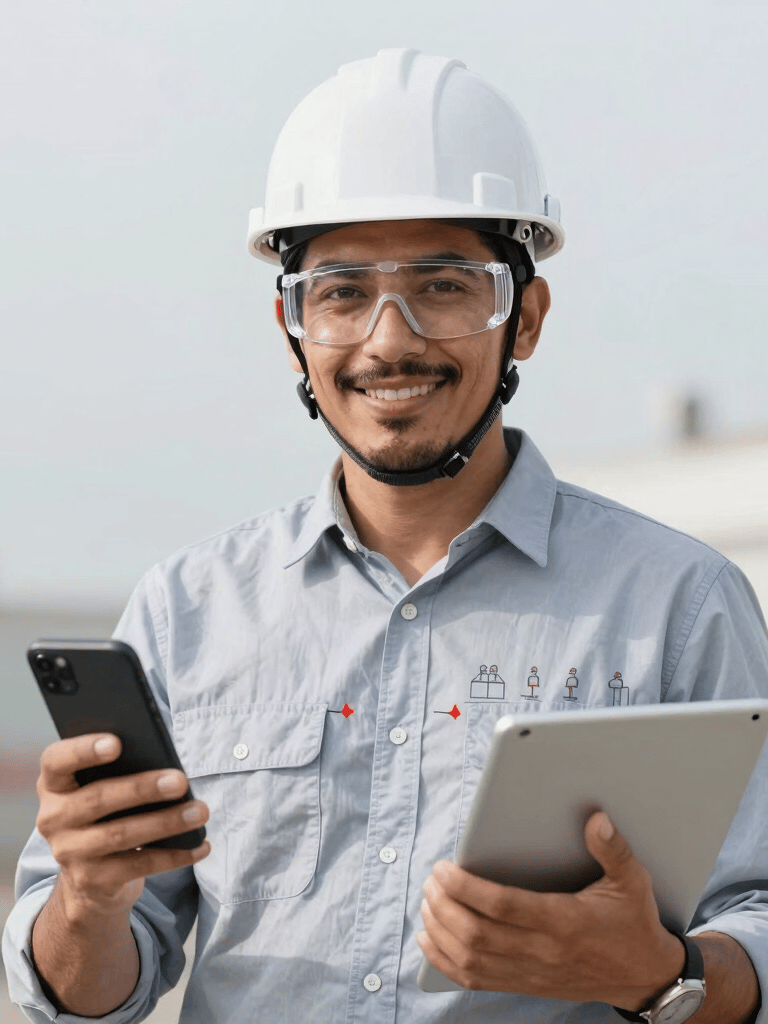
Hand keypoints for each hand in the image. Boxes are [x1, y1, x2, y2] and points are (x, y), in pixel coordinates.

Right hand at [36, 733, 209, 920]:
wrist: (90, 879)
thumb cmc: (107, 813)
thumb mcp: (103, 787)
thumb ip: (122, 769)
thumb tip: (164, 761)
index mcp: (55, 784)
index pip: (57, 760)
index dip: (84, 750)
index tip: (117, 742)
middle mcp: (53, 818)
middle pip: (97, 799)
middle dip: (142, 788)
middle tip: (181, 781)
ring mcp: (68, 853)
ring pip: (120, 835)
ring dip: (166, 822)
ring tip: (200, 811)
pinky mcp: (91, 881)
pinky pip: (138, 866)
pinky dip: (175, 855)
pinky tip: (201, 845)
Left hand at [417, 811, 684, 1009]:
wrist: (644, 977)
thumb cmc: (632, 923)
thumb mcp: (633, 882)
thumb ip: (614, 849)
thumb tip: (598, 819)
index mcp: (564, 921)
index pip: (503, 906)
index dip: (467, 888)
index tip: (444, 868)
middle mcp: (543, 950)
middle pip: (477, 934)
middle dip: (445, 905)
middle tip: (431, 880)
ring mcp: (531, 972)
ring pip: (471, 958)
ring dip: (440, 930)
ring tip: (428, 901)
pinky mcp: (525, 984)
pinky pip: (475, 979)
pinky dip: (445, 960)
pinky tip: (429, 938)